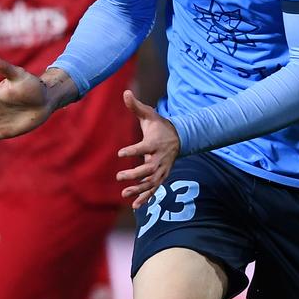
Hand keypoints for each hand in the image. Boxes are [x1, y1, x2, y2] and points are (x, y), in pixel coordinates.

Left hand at [116, 90, 180, 208]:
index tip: (120, 153)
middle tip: (120, 176)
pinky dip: (145, 198)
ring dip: (139, 190)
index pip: (143, 148)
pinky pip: (154, 189)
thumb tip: (125, 92)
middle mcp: (159, 158)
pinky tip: (135, 206)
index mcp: (154, 143)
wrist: (178, 138)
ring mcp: (161, 169)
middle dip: (135, 175)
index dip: (133, 151)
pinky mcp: (161, 177)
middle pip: (148, 169)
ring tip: (125, 194)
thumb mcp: (149, 115)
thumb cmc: (159, 126)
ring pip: (151, 182)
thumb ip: (136, 106)